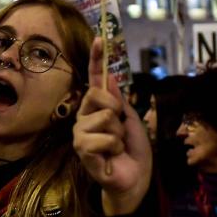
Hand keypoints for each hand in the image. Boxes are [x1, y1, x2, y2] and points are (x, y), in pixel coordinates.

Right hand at [73, 37, 152, 215]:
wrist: (135, 179)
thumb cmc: (133, 150)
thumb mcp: (131, 118)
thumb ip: (118, 98)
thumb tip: (109, 74)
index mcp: (96, 107)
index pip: (94, 79)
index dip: (96, 58)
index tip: (100, 38)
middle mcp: (84, 116)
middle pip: (99, 94)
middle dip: (117, 110)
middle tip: (120, 130)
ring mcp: (80, 133)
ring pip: (105, 116)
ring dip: (118, 134)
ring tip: (116, 146)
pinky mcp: (82, 149)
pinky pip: (102, 137)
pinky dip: (114, 146)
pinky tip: (111, 156)